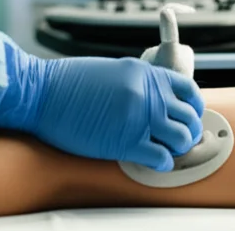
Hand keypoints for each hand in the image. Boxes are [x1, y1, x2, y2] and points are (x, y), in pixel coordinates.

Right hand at [0, 49, 204, 171]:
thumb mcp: (112, 70)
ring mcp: (138, 118)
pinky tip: (154, 160)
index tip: (188, 116)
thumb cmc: (67, 83)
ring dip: (179, 148)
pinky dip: (163, 163)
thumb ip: (138, 82)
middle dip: (189, 131)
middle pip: (189, 117)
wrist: (40, 94)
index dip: (193, 107)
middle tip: (179, 139)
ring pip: (182, 139)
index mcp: (144, 73)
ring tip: (167, 150)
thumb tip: (156, 100)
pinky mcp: (126, 142)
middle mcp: (147, 94)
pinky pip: (162, 158)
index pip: (188, 90)